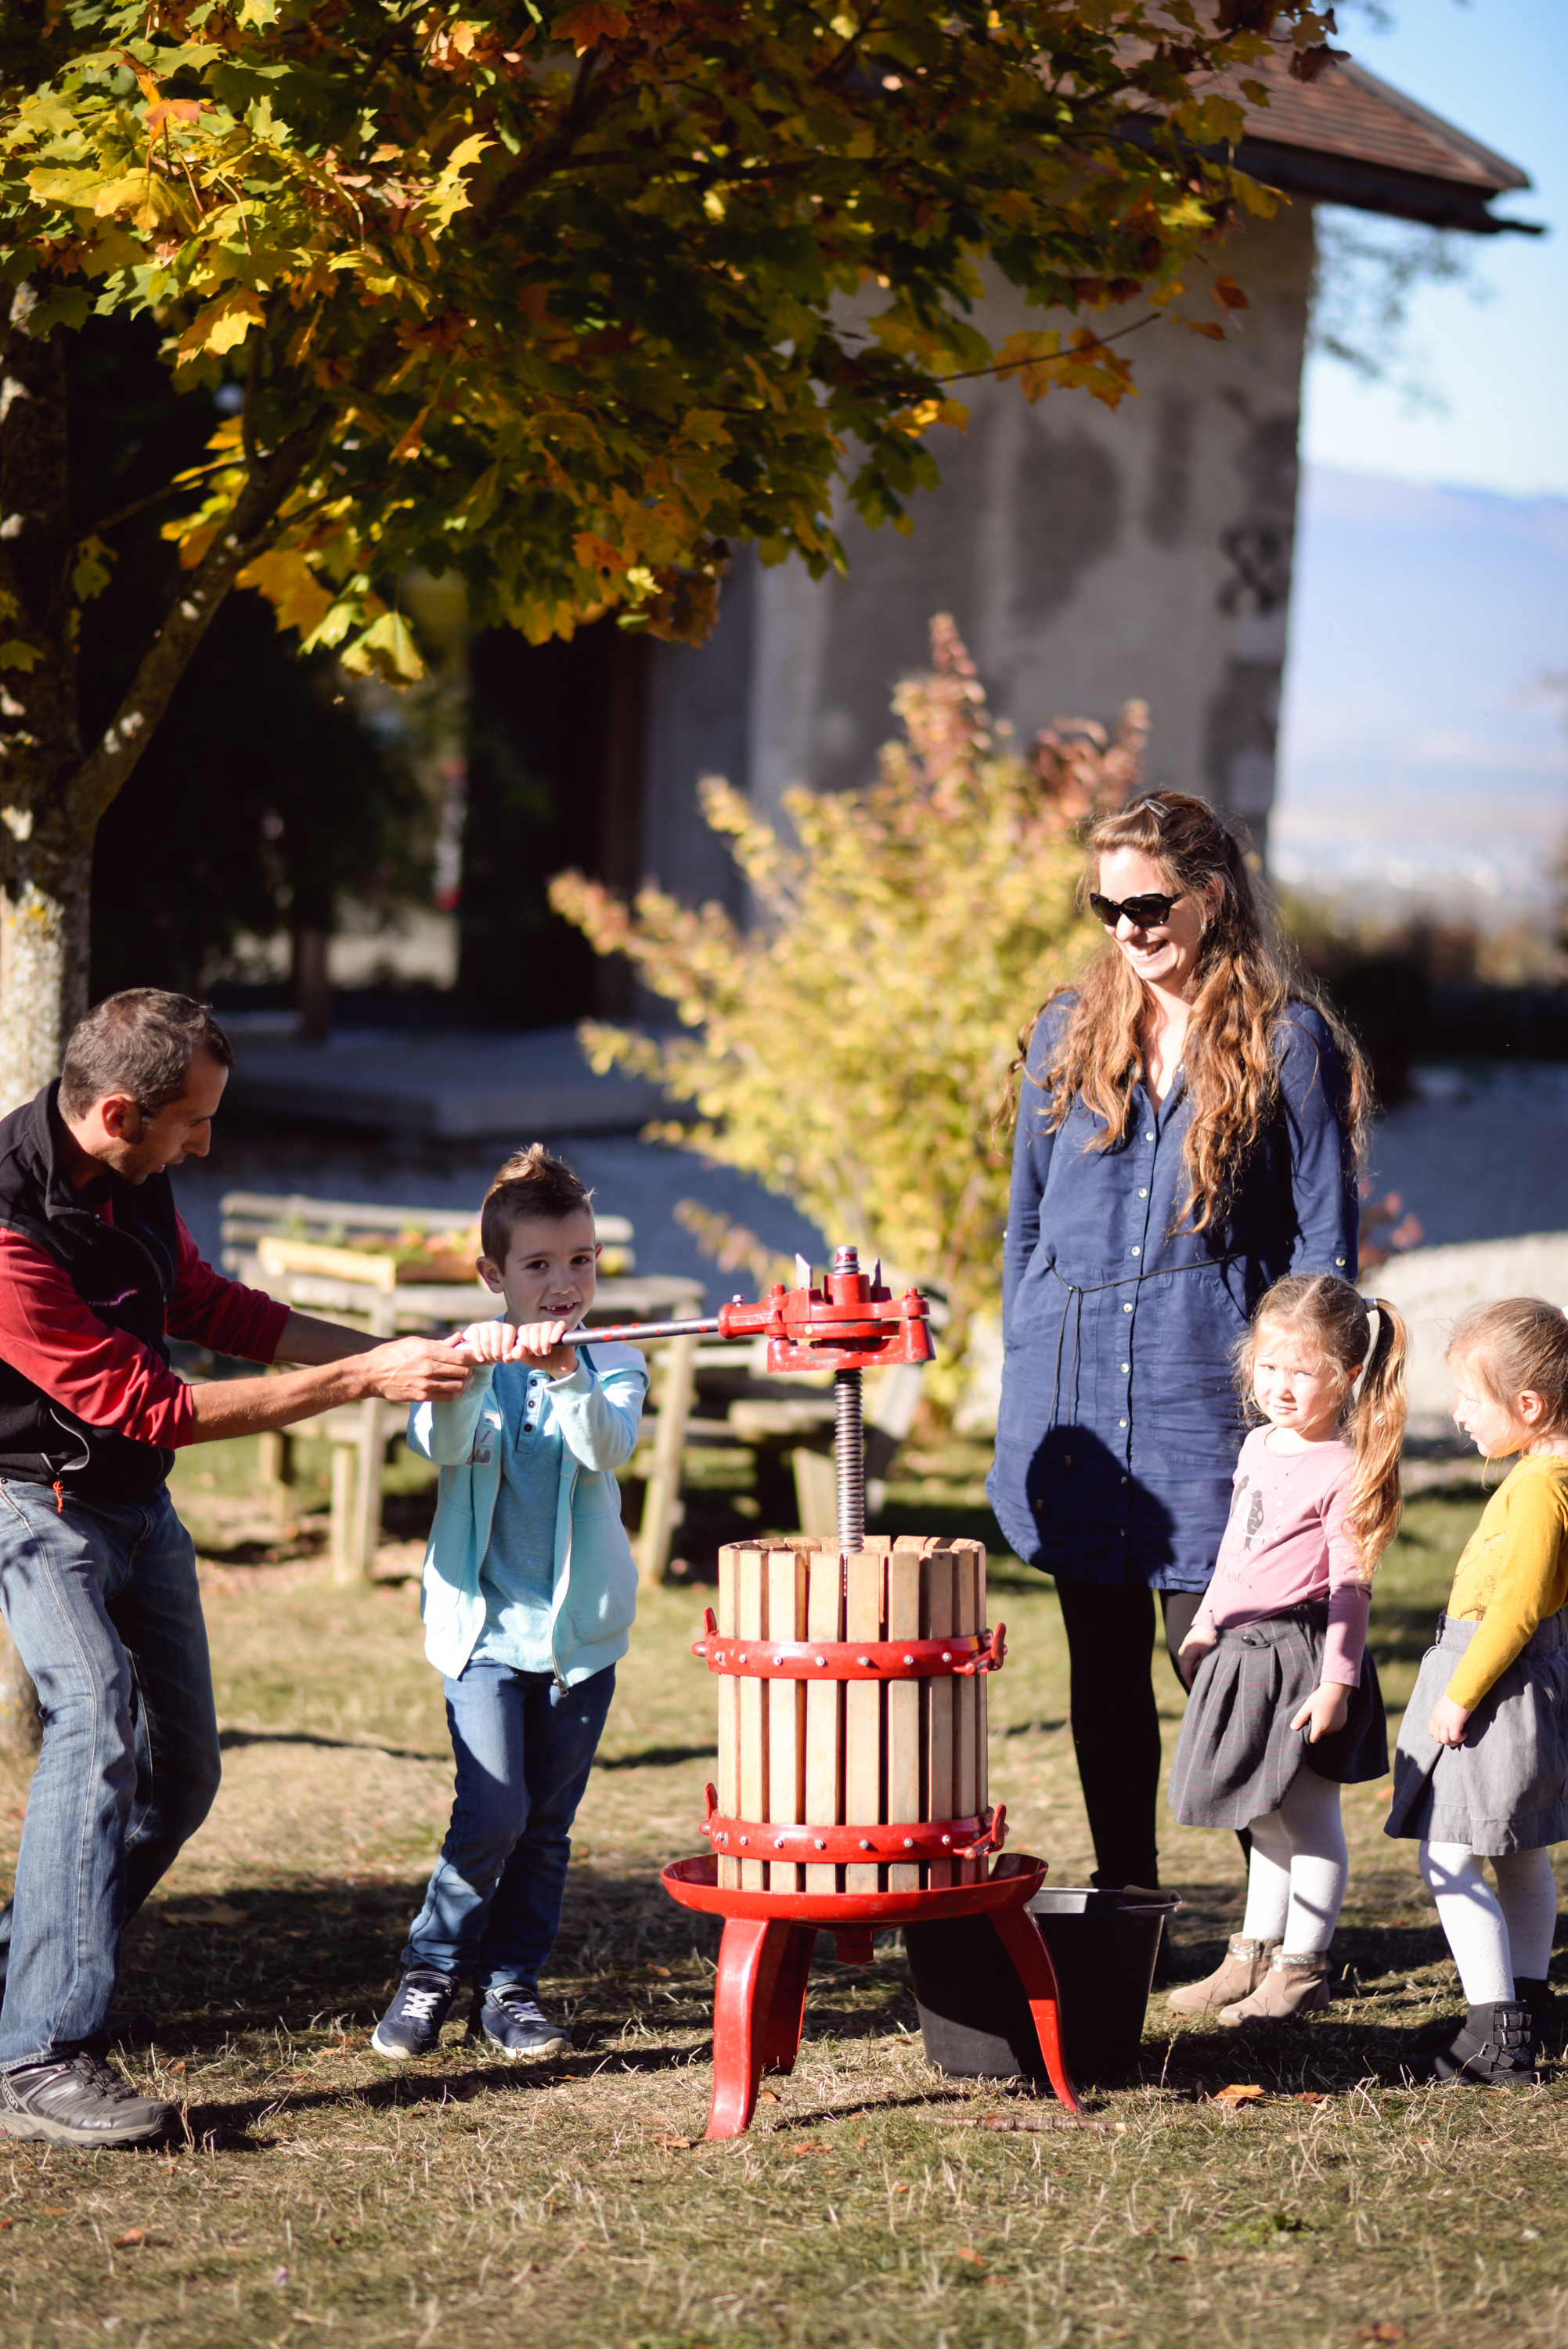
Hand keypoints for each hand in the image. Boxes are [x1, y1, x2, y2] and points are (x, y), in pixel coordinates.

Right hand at [358, 1336, 472, 1403]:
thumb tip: (458, 1338)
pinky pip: (447, 1397)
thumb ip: (439, 1343)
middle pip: (463, 1372)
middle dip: (471, 1370)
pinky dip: (456, 1393)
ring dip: (466, 1383)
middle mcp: (429, 1368)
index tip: (478, 1357)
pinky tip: (457, 1389)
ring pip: (458, 1386)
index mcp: (428, 1351)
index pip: (461, 1357)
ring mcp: (426, 1384)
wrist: (372, 1373)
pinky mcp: (422, 1396)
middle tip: (471, 1368)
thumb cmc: (393, 1354)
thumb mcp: (415, 1342)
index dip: (474, 1358)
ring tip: (466, 1379)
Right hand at [452, 1318, 518, 1365]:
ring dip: (487, 1352)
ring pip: (486, 1339)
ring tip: (488, 1361)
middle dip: (496, 1350)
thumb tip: (508, 1355)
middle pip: (496, 1336)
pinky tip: (481, 1358)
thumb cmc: (497, 1354)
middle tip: (495, 1360)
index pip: (509, 1330)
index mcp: (507, 1328)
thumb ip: (509, 1357)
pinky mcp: (473, 1328)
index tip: (505, 1353)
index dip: (507, 1341)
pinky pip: (475, 1338)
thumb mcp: (504, 1357)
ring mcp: (484, 1325)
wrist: (482, 1354)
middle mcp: (495, 1324)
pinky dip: (478, 1350)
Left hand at [508, 1318, 579, 1377]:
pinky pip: (560, 1325)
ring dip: (545, 1341)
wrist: (558, 1368)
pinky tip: (554, 1341)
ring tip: (546, 1352)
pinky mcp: (565, 1329)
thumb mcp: (528, 1360)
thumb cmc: (542, 1361)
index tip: (529, 1353)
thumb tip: (517, 1348)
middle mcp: (540, 1326)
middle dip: (535, 1344)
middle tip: (539, 1354)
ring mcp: (552, 1327)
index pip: (523, 1329)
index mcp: (529, 1332)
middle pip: (534, 1329)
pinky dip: (556, 1332)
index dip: (525, 1342)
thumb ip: (518, 1355)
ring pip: (546, 1326)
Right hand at [1177, 1629, 1215, 1689]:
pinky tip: (1199, 1669)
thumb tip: (1203, 1679)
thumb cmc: (1210, 1637)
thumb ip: (1204, 1667)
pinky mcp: (1189, 1644)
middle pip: (1184, 1669)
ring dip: (1191, 1673)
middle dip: (1190, 1679)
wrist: (1210, 1620)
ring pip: (1185, 1664)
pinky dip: (1192, 1666)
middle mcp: (1183, 1651)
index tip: (1196, 1691)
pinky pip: (1188, 1659)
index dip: (1190, 1683)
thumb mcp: (1209, 1654)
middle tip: (1197, 1688)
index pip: (1185, 1673)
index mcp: (1186, 1655)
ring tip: (1198, 1680)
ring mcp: (1185, 1647)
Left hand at [1290, 1681, 1350, 1742]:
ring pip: (1328, 1731)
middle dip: (1317, 1728)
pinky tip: (1330, 1713)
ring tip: (1323, 1713)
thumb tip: (1293, 1728)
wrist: (1336, 1690)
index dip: (1309, 1734)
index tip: (1308, 1725)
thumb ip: (1300, 1719)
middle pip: (1321, 1734)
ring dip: (1325, 1726)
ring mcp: (1337, 1726)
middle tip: (1315, 1715)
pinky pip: (1335, 1726)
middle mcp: (1330, 1730)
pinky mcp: (1343, 1722)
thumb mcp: (1307, 1707)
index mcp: (1320, 1727)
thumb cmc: (1319, 1698)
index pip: (1313, 1739)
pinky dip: (1332, 1723)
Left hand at [1428, 1695, 1471, 1747]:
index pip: (1431, 1733)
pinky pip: (1455, 1738)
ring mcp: (1444, 1723)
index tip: (1449, 1733)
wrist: (1461, 1692)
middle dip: (1447, 1741)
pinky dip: (1460, 1738)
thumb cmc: (1455, 1698)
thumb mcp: (1443, 1707)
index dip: (1440, 1736)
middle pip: (1437, 1739)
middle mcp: (1437, 1720)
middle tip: (1456, 1736)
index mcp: (1434, 1716)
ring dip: (1454, 1741)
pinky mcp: (1454, 1724)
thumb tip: (1447, 1723)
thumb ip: (1442, 1715)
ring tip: (1461, 1735)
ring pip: (1445, 1741)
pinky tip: (1465, 1733)